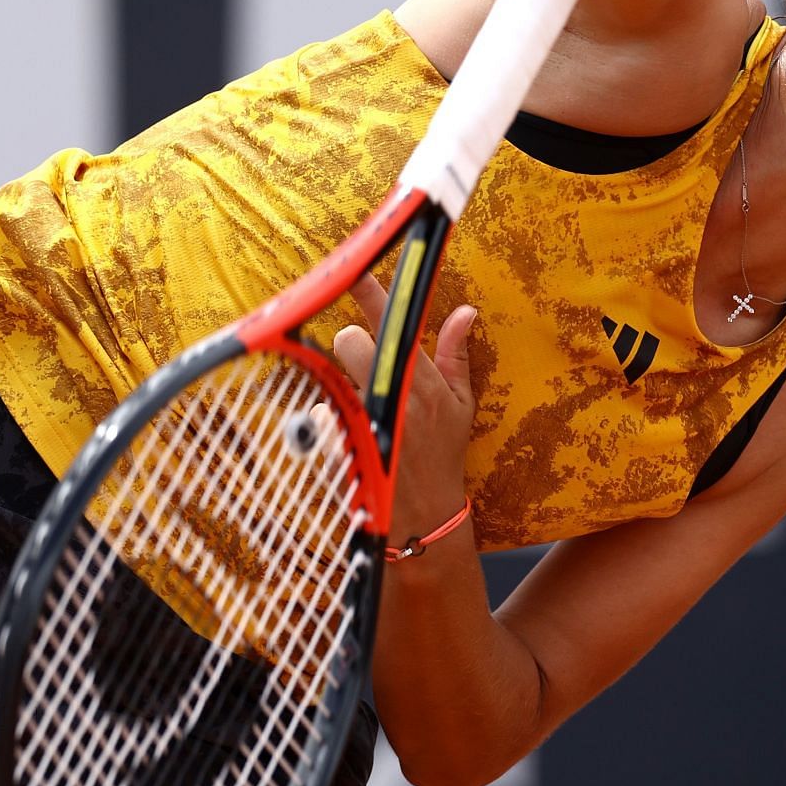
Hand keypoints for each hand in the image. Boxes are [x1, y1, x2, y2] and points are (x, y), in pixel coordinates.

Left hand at [330, 273, 477, 546]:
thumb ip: (456, 355)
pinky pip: (320, 415)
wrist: (425, 515)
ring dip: (344, 395)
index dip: (371, 293)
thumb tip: (465, 311)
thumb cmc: (443, 454)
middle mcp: (394, 396)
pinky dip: (331, 425)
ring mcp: (365, 421)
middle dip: (352, 348)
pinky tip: (355, 443)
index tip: (355, 270)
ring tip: (370, 423)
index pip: (392, 324)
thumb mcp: (461, 405)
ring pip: (333, 381)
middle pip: (349, 341)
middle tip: (365, 368)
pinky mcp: (340, 444)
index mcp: (423, 380)